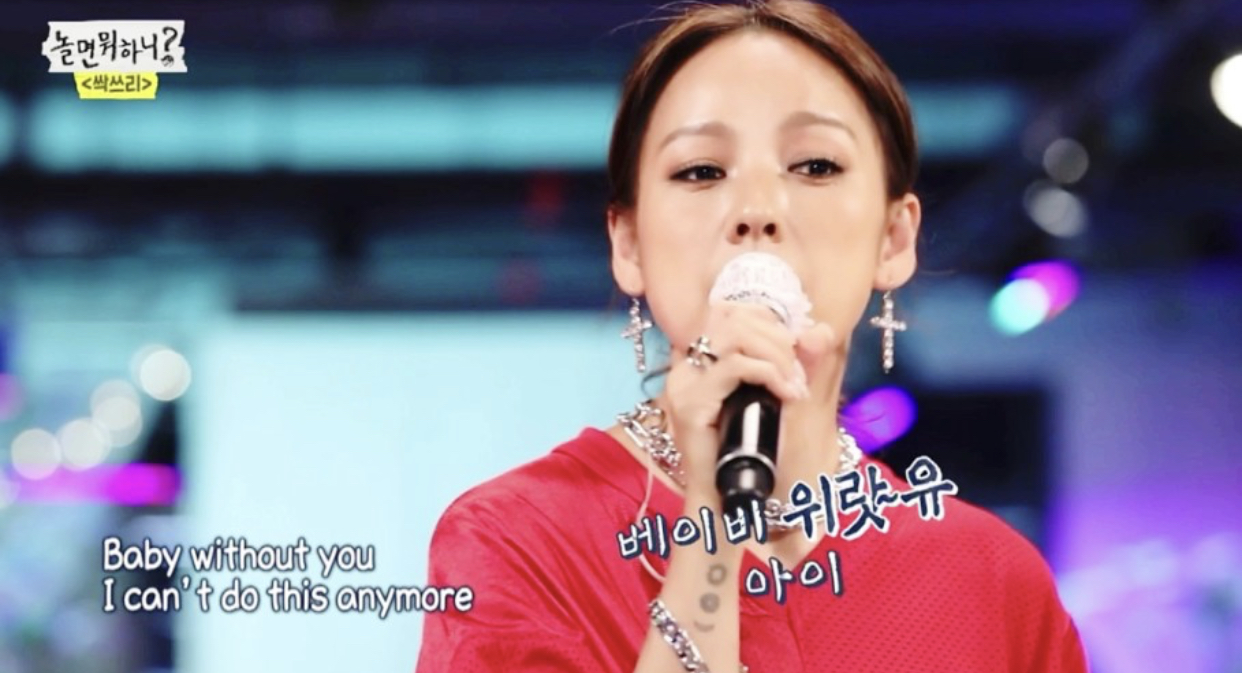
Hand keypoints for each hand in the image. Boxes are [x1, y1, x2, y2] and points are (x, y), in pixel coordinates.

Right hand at [660, 302, 831, 496]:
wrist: (724, 502)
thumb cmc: (748, 453)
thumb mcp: (775, 401)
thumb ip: (792, 364)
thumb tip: (820, 331)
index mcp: (697, 362)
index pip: (728, 310)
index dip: (767, 318)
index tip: (795, 346)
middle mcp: (684, 367)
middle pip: (732, 315)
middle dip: (777, 336)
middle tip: (799, 371)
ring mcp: (683, 384)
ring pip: (734, 333)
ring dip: (776, 352)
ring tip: (794, 383)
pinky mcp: (689, 405)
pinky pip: (735, 366)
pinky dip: (770, 373)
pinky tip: (788, 393)